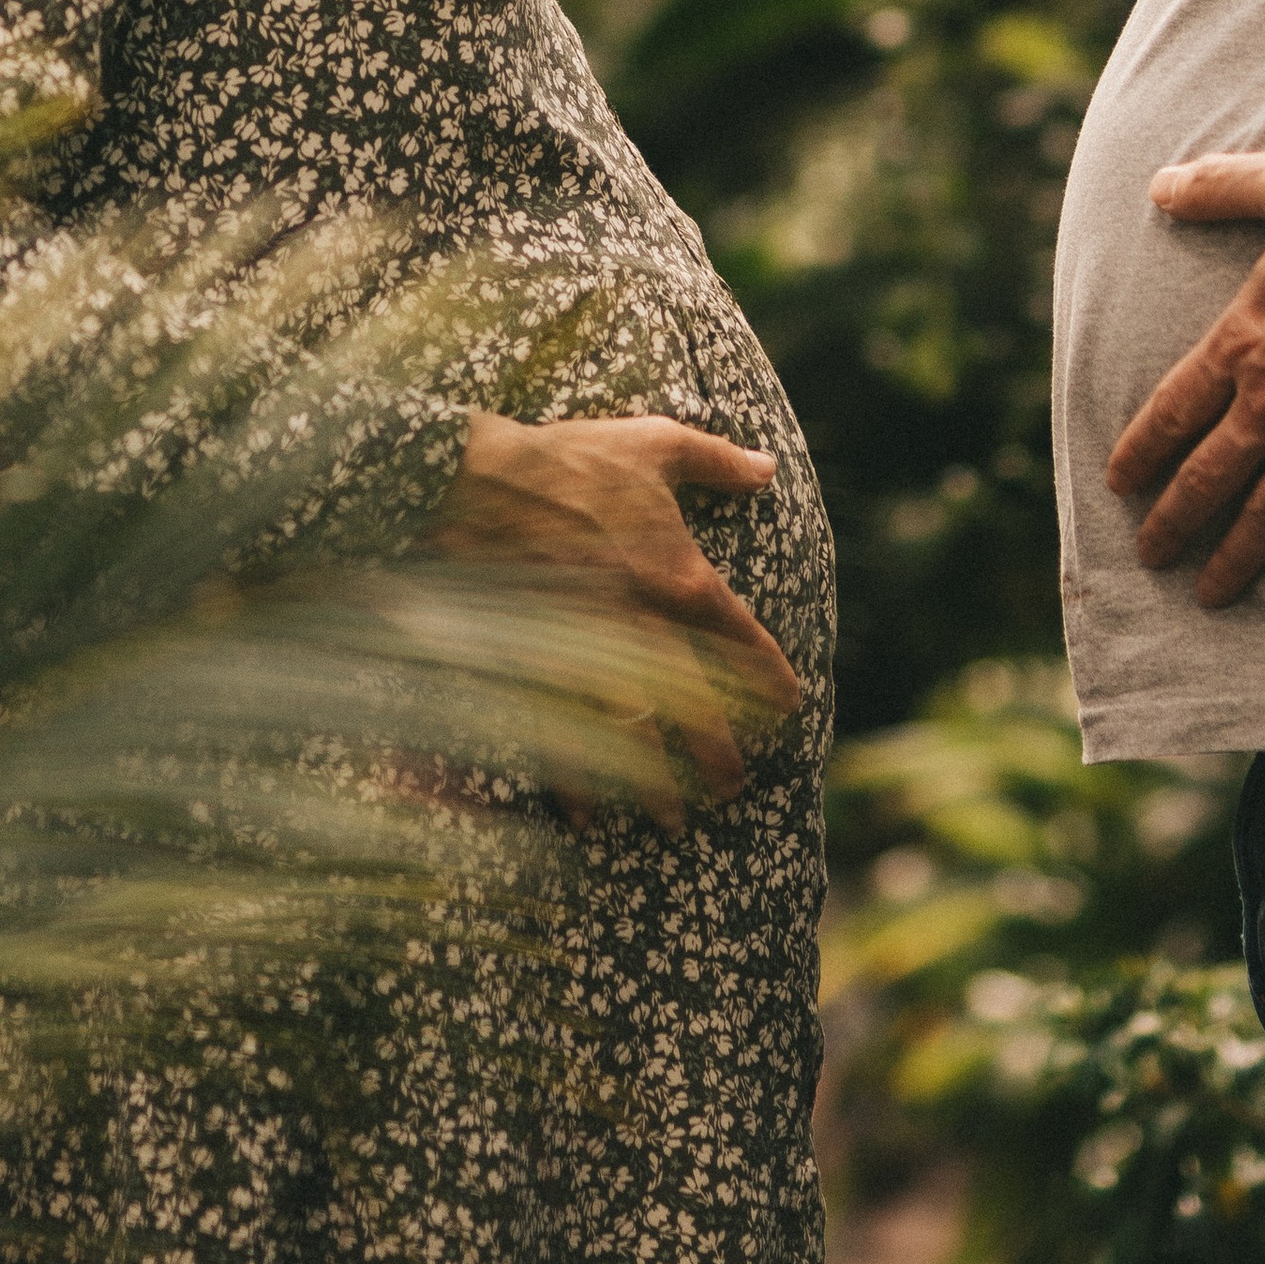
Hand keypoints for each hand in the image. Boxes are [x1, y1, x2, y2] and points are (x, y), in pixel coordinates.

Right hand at [429, 413, 802, 821]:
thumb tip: (765, 467)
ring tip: (672, 820)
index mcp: (677, 573)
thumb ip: (716, 461)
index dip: (768, 674)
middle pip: (693, 704)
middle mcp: (641, 623)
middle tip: (734, 787)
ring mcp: (587, 650)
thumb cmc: (569, 457)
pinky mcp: (537, 664)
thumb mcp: (654, 444)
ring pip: (634, 736)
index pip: (738, 636)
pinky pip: (562, 737)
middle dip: (717, 751)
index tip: (787, 705)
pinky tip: (586, 819)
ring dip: (654, 784)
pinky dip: (573, 783)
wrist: (477, 476)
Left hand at [1105, 152, 1264, 613]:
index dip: (1142, 450)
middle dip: (1173, 521)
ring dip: (1233, 558)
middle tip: (1149, 558)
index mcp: (1247, 340)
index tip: (1119, 484)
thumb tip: (1158, 185)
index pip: (1174, 408)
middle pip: (1209, 475)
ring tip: (1207, 594)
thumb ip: (1219, 185)